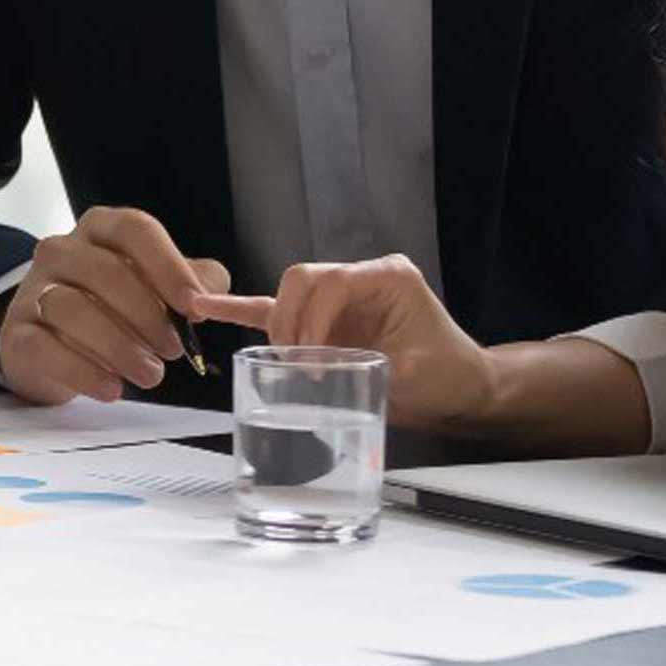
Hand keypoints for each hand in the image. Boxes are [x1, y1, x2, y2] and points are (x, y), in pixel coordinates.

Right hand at [0, 207, 230, 403]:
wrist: (50, 344)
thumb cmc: (112, 308)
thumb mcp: (156, 288)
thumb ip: (192, 284)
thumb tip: (211, 298)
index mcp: (101, 230)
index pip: (135, 230)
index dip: (168, 266)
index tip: (194, 306)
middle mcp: (62, 251)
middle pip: (105, 271)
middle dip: (147, 315)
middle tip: (174, 350)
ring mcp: (34, 290)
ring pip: (72, 308)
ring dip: (119, 347)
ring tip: (150, 374)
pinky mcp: (17, 333)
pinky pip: (45, 347)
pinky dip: (83, 372)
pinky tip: (111, 389)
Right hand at [191, 254, 500, 433]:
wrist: (461, 388)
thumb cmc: (449, 375)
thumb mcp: (424, 373)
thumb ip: (381, 368)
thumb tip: (334, 371)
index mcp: (387, 277)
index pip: (332, 281)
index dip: (313, 318)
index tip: (314, 361)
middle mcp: (359, 278)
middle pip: (301, 280)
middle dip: (290, 322)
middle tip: (296, 366)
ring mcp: (338, 298)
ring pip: (286, 294)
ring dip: (278, 329)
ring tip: (281, 364)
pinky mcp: (322, 320)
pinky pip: (274, 310)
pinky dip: (240, 310)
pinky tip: (204, 307)